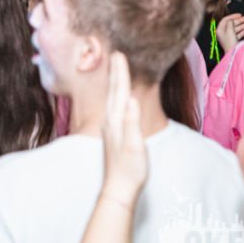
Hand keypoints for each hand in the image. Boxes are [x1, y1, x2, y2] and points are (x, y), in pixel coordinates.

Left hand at [99, 51, 148, 203]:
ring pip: (111, 98)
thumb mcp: (134, 145)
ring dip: (114, 82)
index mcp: (115, 120)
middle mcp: (109, 120)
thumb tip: (130, 99)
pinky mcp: (112, 134)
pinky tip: (117, 98)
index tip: (119, 54)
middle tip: (116, 54)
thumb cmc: (130, 169)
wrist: (118, 188)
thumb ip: (131, 122)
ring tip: (116, 69)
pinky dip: (115, 96)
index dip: (121, 72)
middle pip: (113, 91)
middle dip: (116, 72)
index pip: (119, 90)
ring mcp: (109, 127)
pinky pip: (113, 107)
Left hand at [216, 13, 243, 52]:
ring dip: (241, 26)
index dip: (233, 16)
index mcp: (220, 30)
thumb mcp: (229, 30)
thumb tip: (231, 20)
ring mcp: (228, 37)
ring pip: (235, 29)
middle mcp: (223, 33)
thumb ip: (230, 23)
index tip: (240, 14)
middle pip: (231, 24)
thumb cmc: (230, 42)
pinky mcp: (233, 42)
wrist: (234, 53)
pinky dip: (241, 32)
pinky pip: (237, 35)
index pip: (225, 20)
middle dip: (239, 21)